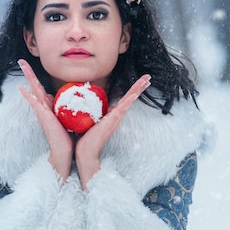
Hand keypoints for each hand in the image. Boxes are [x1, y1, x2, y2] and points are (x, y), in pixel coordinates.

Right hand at [18, 59, 73, 180]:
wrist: (65, 151)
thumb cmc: (69, 136)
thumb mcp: (70, 118)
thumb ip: (70, 109)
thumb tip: (77, 100)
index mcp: (50, 107)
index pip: (41, 89)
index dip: (36, 79)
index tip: (31, 68)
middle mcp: (43, 108)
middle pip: (35, 86)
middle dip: (29, 73)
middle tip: (21, 60)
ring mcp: (42, 112)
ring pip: (33, 90)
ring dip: (27, 78)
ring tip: (21, 65)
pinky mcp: (43, 117)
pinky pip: (34, 103)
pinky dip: (28, 95)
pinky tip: (22, 88)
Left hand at [75, 74, 150, 188]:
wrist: (85, 152)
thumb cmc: (84, 138)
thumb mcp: (87, 120)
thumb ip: (89, 112)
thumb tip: (82, 103)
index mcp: (112, 115)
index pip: (123, 99)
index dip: (131, 90)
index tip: (139, 81)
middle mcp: (116, 116)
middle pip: (130, 98)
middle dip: (139, 87)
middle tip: (148, 77)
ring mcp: (115, 119)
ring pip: (129, 100)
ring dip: (137, 90)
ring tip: (146, 80)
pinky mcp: (112, 122)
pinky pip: (122, 108)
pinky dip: (129, 100)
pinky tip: (134, 94)